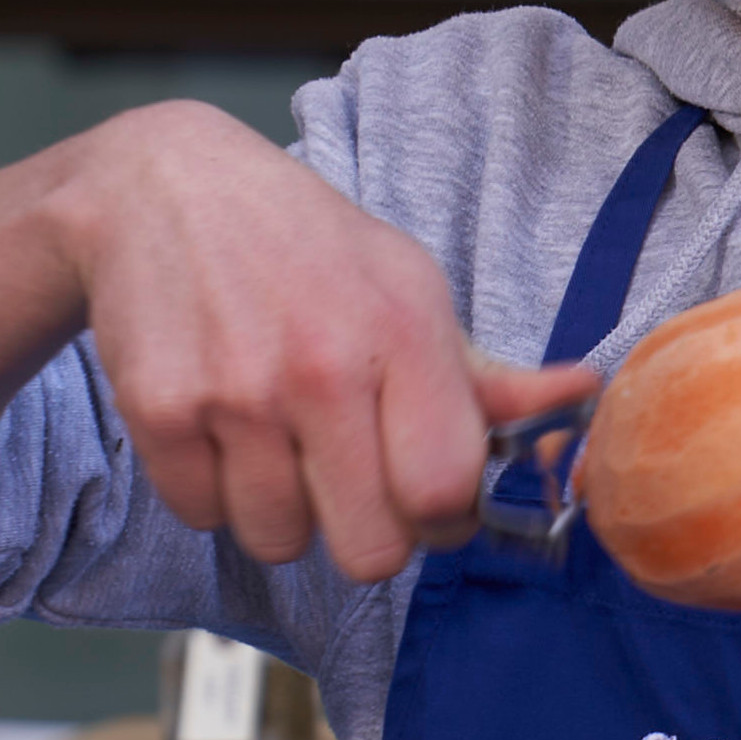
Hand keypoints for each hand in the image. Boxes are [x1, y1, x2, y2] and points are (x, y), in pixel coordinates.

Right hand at [42, 106, 590, 582]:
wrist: (161, 189)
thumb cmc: (308, 249)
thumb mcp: (410, 288)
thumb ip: (489, 373)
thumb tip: (583, 397)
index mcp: (403, 334)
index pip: (445, 494)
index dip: (445, 520)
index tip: (431, 500)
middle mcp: (321, 368)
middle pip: (369, 551)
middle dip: (368, 531)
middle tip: (354, 479)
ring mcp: (234, 393)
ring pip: (280, 541)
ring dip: (285, 512)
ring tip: (280, 441)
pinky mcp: (157, 410)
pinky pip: (202, 515)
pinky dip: (213, 491)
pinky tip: (222, 427)